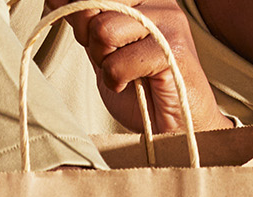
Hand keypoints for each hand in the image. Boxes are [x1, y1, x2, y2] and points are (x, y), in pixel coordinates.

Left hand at [49, 0, 230, 135]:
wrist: (175, 128)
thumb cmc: (142, 90)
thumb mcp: (104, 50)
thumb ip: (85, 22)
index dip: (78, 11)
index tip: (87, 37)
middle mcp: (159, 2)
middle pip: (95, 4)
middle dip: (91, 38)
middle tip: (110, 60)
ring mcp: (168, 24)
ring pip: (103, 31)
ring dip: (105, 62)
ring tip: (124, 74)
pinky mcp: (173, 51)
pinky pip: (118, 63)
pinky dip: (116, 81)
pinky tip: (131, 85)